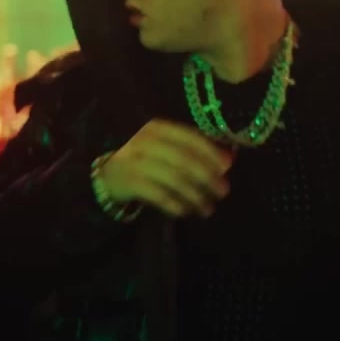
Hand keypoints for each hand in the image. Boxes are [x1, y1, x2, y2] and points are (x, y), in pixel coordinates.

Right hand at [99, 119, 232, 217]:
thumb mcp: (167, 148)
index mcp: (159, 128)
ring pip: (173, 179)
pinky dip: (175, 204)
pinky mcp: (130, 182)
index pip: (189, 138)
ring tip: (208, 209)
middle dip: (207, 177)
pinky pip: (158, 195)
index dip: (210, 152)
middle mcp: (146, 141)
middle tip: (223, 191)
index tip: (227, 167)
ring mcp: (136, 161)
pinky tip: (186, 212)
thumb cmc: (147, 159)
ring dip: (194, 195)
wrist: (109, 174)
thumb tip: (229, 159)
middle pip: (184, 159)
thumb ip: (194, 151)